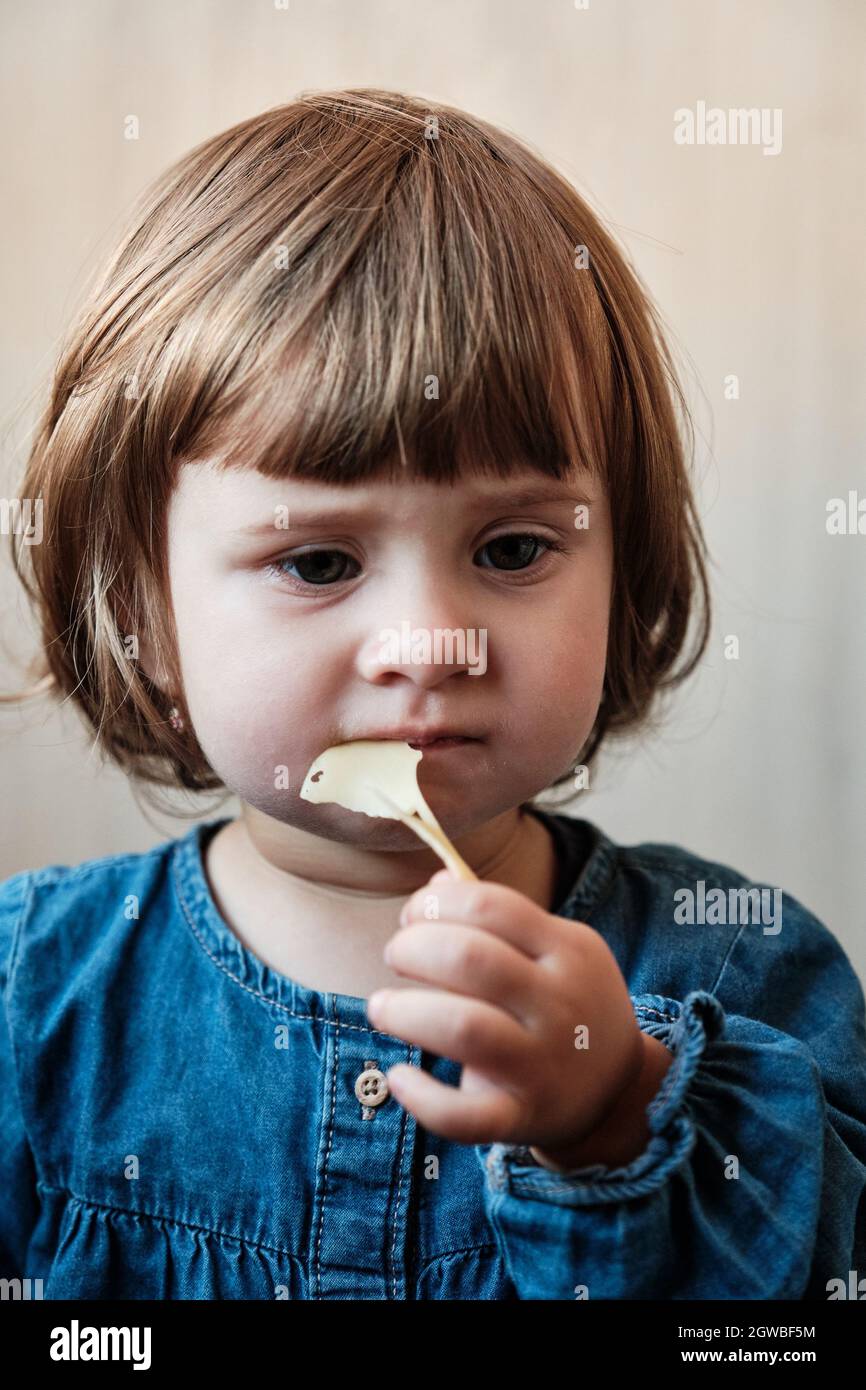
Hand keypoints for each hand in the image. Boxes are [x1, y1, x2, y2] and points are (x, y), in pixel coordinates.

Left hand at [366, 868, 653, 1168]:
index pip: (490, 907)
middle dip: (412, 948)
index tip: (414, 915)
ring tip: (382, 1007)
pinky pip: (462, 1116)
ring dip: (405, 1012)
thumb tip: (438, 882)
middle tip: (396, 955)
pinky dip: (419, 1096)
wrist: (616, 1089)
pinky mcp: (522, 1118)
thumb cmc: (566, 1003)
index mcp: (568, 950)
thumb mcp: (553, 950)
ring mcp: (543, 1065)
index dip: (438, 904)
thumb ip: (498, 916)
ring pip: (462, 1029)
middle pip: (470, 960)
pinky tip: (400, 1076)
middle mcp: (559, 1004)